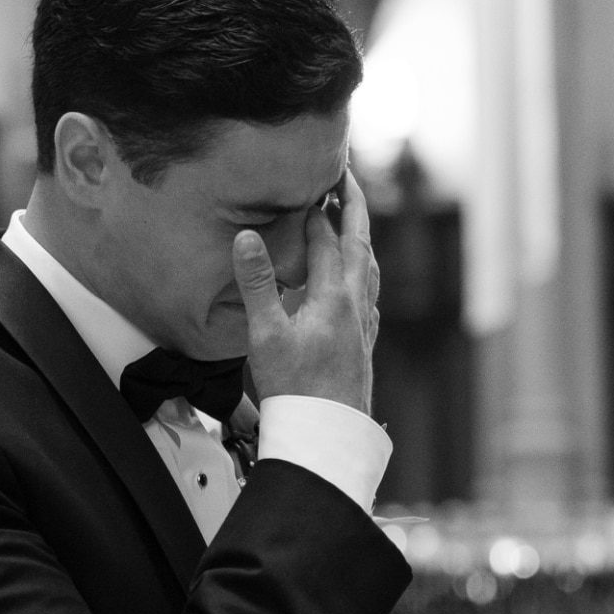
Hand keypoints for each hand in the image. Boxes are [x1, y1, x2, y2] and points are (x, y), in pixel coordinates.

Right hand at [231, 167, 377, 414]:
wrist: (326, 432)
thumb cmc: (295, 387)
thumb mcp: (265, 333)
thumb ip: (257, 282)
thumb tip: (246, 237)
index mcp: (333, 296)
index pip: (327, 240)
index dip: (318, 211)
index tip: (313, 183)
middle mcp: (355, 304)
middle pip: (359, 245)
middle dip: (353, 209)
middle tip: (346, 181)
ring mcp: (363, 324)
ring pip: (367, 269)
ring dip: (359, 240)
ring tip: (353, 224)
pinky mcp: (362, 342)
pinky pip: (367, 294)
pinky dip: (361, 273)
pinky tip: (356, 282)